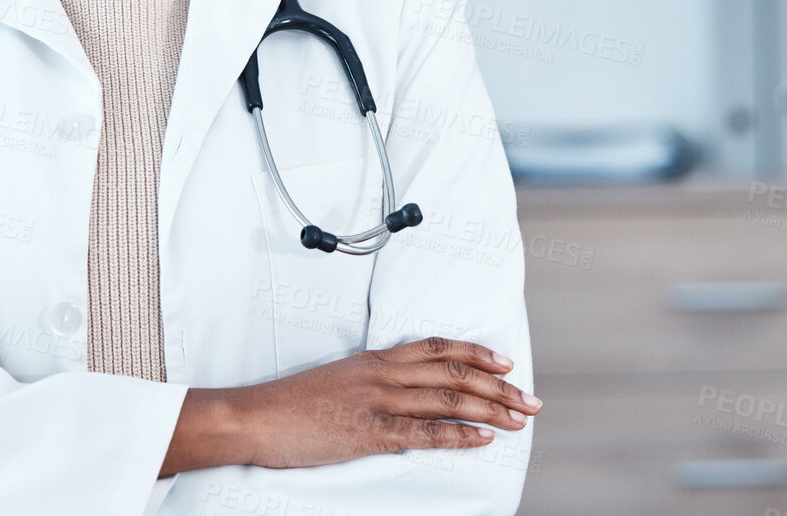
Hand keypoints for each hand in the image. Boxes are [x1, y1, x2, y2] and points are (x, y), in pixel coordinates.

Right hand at [164, 336, 540, 474]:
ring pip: (448, 400)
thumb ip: (374, 382)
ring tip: (518, 418)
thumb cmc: (292, 404)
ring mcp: (377, 402)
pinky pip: (423, 432)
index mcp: (376, 359)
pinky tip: (482, 438)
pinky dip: (458, 435)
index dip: (476, 353)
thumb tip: (405, 393)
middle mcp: (383, 374)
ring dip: (490, 409)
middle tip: (530, 399)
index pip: (437, 348)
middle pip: (454, 374)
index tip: (505, 362)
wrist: (256, 417)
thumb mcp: (339, 380)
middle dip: (499, 386)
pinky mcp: (369, 432)